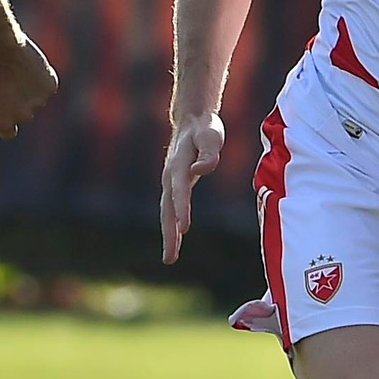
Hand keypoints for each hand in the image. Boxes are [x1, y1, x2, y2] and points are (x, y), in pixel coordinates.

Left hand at [0, 35, 56, 137]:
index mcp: (3, 122)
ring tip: (19, 70)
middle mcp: (23, 116)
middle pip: (24, 113)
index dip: (7, 119)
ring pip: (38, 98)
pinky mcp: (50, 87)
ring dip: (31, 89)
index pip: (8, 131)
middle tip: (11, 83)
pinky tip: (31, 66)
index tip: (4, 110)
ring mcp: (39, 102)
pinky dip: (42, 77)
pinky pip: (48, 85)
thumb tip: (3, 106)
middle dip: (20, 102)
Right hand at [160, 112, 224, 264]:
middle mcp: (170, 176)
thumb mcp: (211, 135)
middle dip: (169, 233)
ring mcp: (170, 182)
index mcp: (179, 165)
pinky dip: (171, 226)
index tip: (185, 229)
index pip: (180, 191)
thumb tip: (201, 170)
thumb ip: (209, 153)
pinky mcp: (174, 186)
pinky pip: (171, 209)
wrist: (191, 120)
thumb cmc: (205, 128)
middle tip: (169, 257)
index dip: (182, 209)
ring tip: (169, 258)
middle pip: (167, 209)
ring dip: (168, 235)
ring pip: (166, 212)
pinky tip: (176, 241)